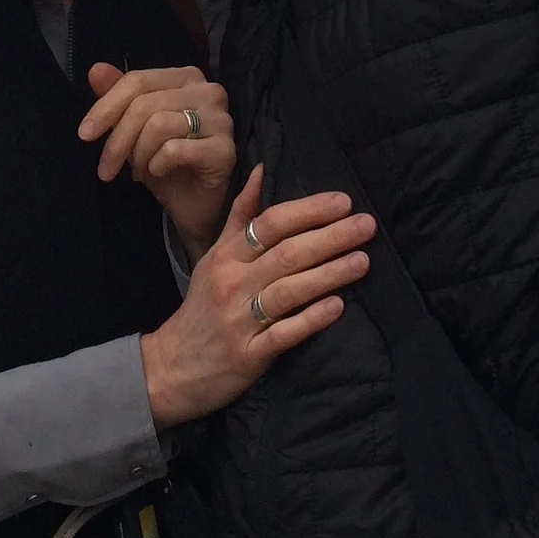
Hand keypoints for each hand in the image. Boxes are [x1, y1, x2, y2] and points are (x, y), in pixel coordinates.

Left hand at [80, 63, 235, 259]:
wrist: (195, 207)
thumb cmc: (167, 164)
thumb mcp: (135, 130)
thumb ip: (119, 97)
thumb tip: (96, 70)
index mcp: (186, 77)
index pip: (138, 80)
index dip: (105, 107)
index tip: (84, 135)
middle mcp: (209, 91)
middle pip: (145, 104)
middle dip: (117, 139)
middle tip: (106, 169)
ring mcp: (221, 119)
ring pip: (158, 125)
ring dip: (138, 154)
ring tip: (138, 170)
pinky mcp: (225, 149)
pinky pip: (175, 149)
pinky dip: (156, 164)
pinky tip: (158, 172)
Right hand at [138, 167, 374, 428]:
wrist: (171, 368)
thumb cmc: (202, 307)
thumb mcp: (215, 257)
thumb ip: (241, 216)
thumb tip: (261, 170)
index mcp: (226, 256)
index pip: (270, 224)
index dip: (308, 211)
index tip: (343, 202)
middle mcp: (233, 283)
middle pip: (286, 254)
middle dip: (330, 237)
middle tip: (367, 226)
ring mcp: (240, 320)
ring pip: (288, 290)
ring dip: (328, 274)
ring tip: (363, 261)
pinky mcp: (248, 355)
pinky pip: (283, 334)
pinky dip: (310, 319)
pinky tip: (337, 307)